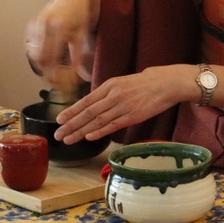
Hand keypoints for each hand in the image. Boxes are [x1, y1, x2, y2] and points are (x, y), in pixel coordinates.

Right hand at [25, 0, 98, 84]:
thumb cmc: (80, 17)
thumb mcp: (82, 36)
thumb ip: (80, 58)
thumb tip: (83, 78)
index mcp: (60, 27)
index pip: (51, 57)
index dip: (53, 73)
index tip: (57, 84)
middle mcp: (45, 24)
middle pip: (39, 58)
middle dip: (45, 72)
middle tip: (53, 81)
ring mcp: (36, 23)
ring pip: (33, 53)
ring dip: (41, 64)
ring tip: (52, 68)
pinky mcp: (32, 23)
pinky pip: (31, 45)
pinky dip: (37, 54)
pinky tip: (47, 55)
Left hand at [54, 64, 199, 143]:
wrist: (165, 83)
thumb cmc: (144, 83)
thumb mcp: (121, 82)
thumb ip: (107, 93)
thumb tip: (94, 104)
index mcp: (109, 86)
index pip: (86, 101)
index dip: (71, 111)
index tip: (59, 119)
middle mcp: (113, 95)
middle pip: (88, 112)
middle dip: (71, 124)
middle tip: (58, 134)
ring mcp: (122, 106)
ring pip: (97, 121)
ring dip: (81, 131)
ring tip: (68, 139)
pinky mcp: (133, 116)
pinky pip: (113, 125)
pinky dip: (99, 132)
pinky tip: (89, 137)